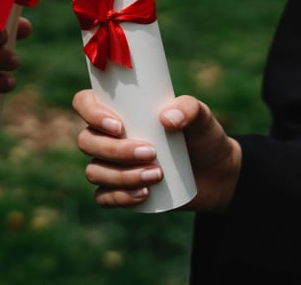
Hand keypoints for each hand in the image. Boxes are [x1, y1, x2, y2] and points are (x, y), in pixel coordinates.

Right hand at [72, 91, 240, 212]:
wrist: (217, 173)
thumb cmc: (201, 136)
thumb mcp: (201, 116)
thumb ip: (189, 108)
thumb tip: (167, 119)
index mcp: (116, 109)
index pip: (83, 103)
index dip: (91, 113)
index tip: (119, 126)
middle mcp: (106, 136)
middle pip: (87, 141)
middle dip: (115, 150)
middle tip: (150, 152)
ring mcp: (110, 165)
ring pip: (94, 171)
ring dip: (122, 175)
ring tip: (156, 175)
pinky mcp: (118, 190)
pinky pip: (103, 197)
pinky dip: (120, 197)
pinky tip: (144, 194)